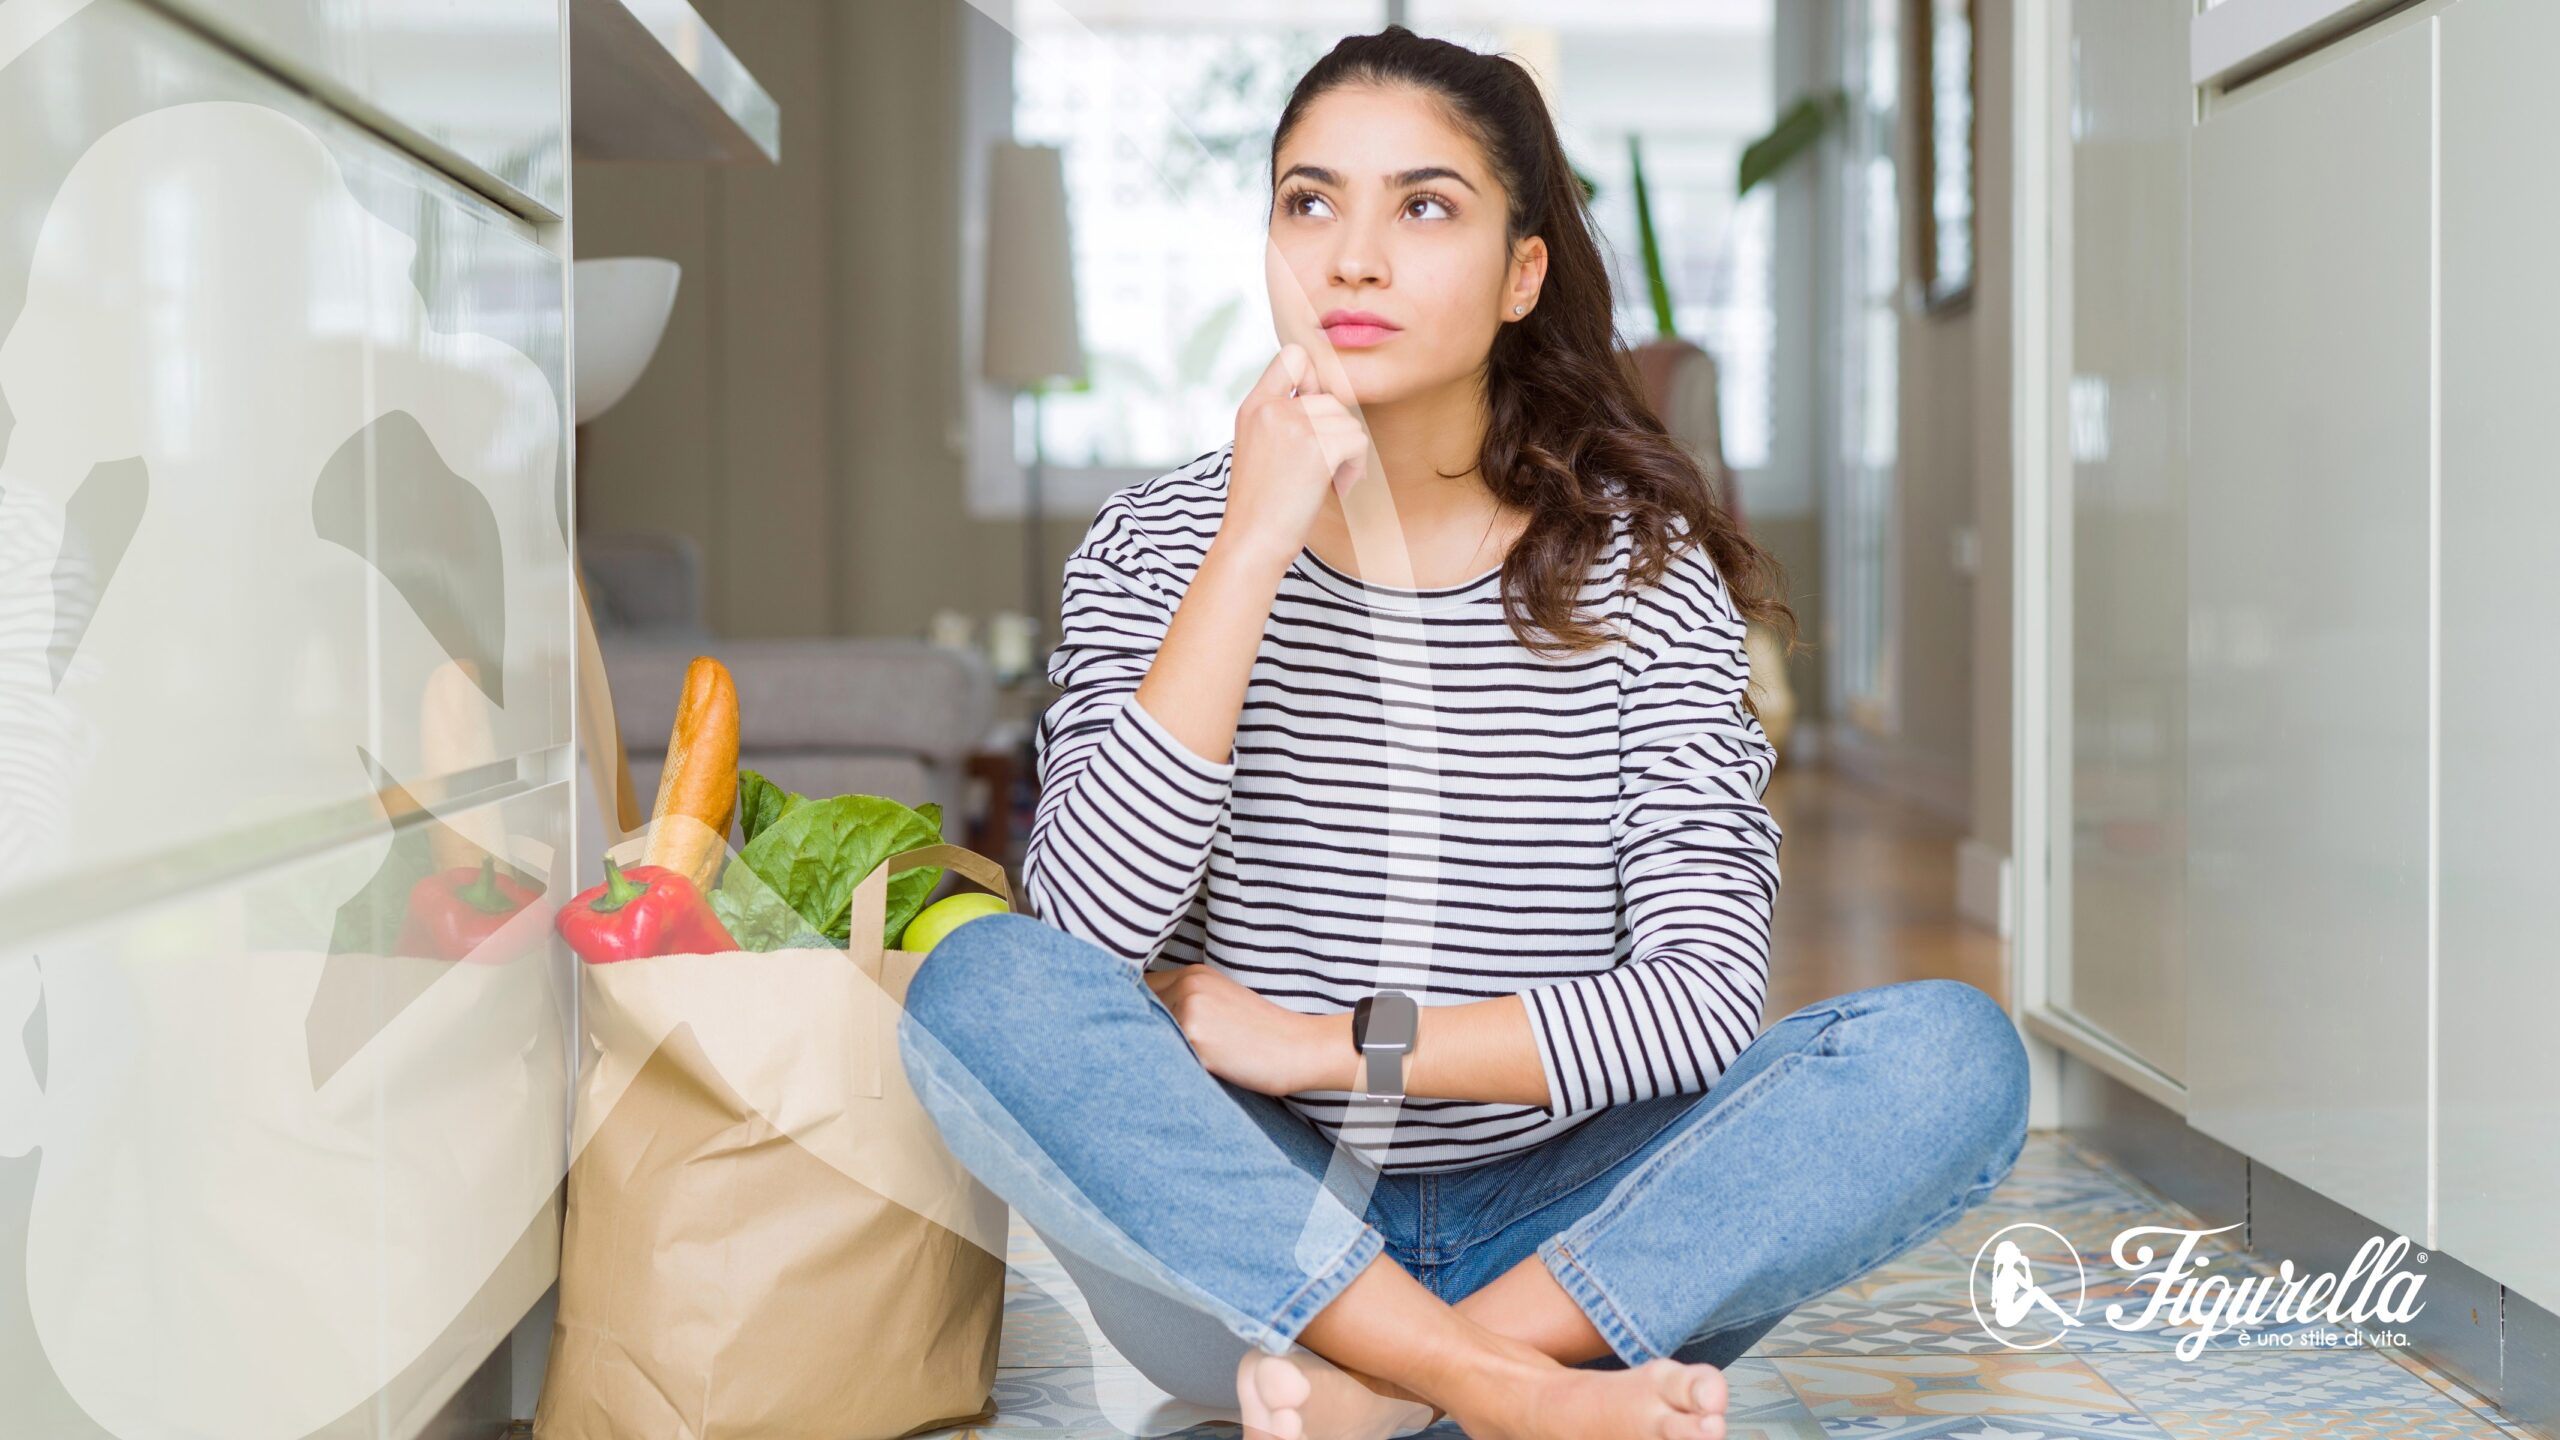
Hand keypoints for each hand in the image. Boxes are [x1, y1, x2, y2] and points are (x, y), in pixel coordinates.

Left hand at [1144, 963, 1349, 1096]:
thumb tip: (1140, 1024)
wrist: (1298, 1048)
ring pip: (1146, 1031)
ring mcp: (1189, 1006)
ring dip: (1149, 1049)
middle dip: (1136, 1030)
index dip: (1134, 1011)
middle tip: (1146, 1052)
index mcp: (1194, 974)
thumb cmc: (1263, 1035)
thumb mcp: (1222, 1004)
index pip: (1141, 989)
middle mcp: (1188, 984)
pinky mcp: (1193, 1033)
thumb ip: (1186, 1005)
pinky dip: (1165, 1064)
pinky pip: (1161, 1051)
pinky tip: (1183, 1074)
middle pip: (1135, 1008)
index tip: (1134, 1030)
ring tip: (1173, 1066)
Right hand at [1219, 343, 1369, 569]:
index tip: (1314, 416)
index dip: (1315, 380)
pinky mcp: (1316, 446)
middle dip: (1336, 432)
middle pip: (1331, 397)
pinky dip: (1356, 467)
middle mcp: (1272, 407)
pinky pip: (1358, 441)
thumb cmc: (1261, 504)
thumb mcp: (1257, 446)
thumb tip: (1326, 397)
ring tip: (1326, 480)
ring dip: (1348, 452)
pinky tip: (1336, 487)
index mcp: (1255, 405)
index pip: (1295, 356)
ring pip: (1348, 420)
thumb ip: (1281, 415)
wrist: (1252, 541)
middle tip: (1322, 467)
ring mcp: (1293, 424)